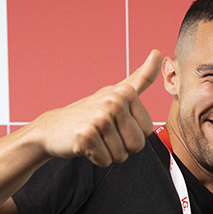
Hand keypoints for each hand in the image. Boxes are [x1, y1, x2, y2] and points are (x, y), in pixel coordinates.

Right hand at [31, 50, 162, 165]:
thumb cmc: (90, 112)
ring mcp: (99, 118)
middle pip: (137, 145)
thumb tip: (159, 52)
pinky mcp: (86, 135)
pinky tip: (85, 145)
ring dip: (108, 152)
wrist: (53, 128)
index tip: (115, 123)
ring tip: (95, 138)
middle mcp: (114, 102)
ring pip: (121, 155)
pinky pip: (105, 160)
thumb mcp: (118, 92)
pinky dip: (96, 158)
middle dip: (122, 146)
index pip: (147, 131)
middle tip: (104, 133)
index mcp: (126, 92)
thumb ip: (141, 77)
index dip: (132, 134)